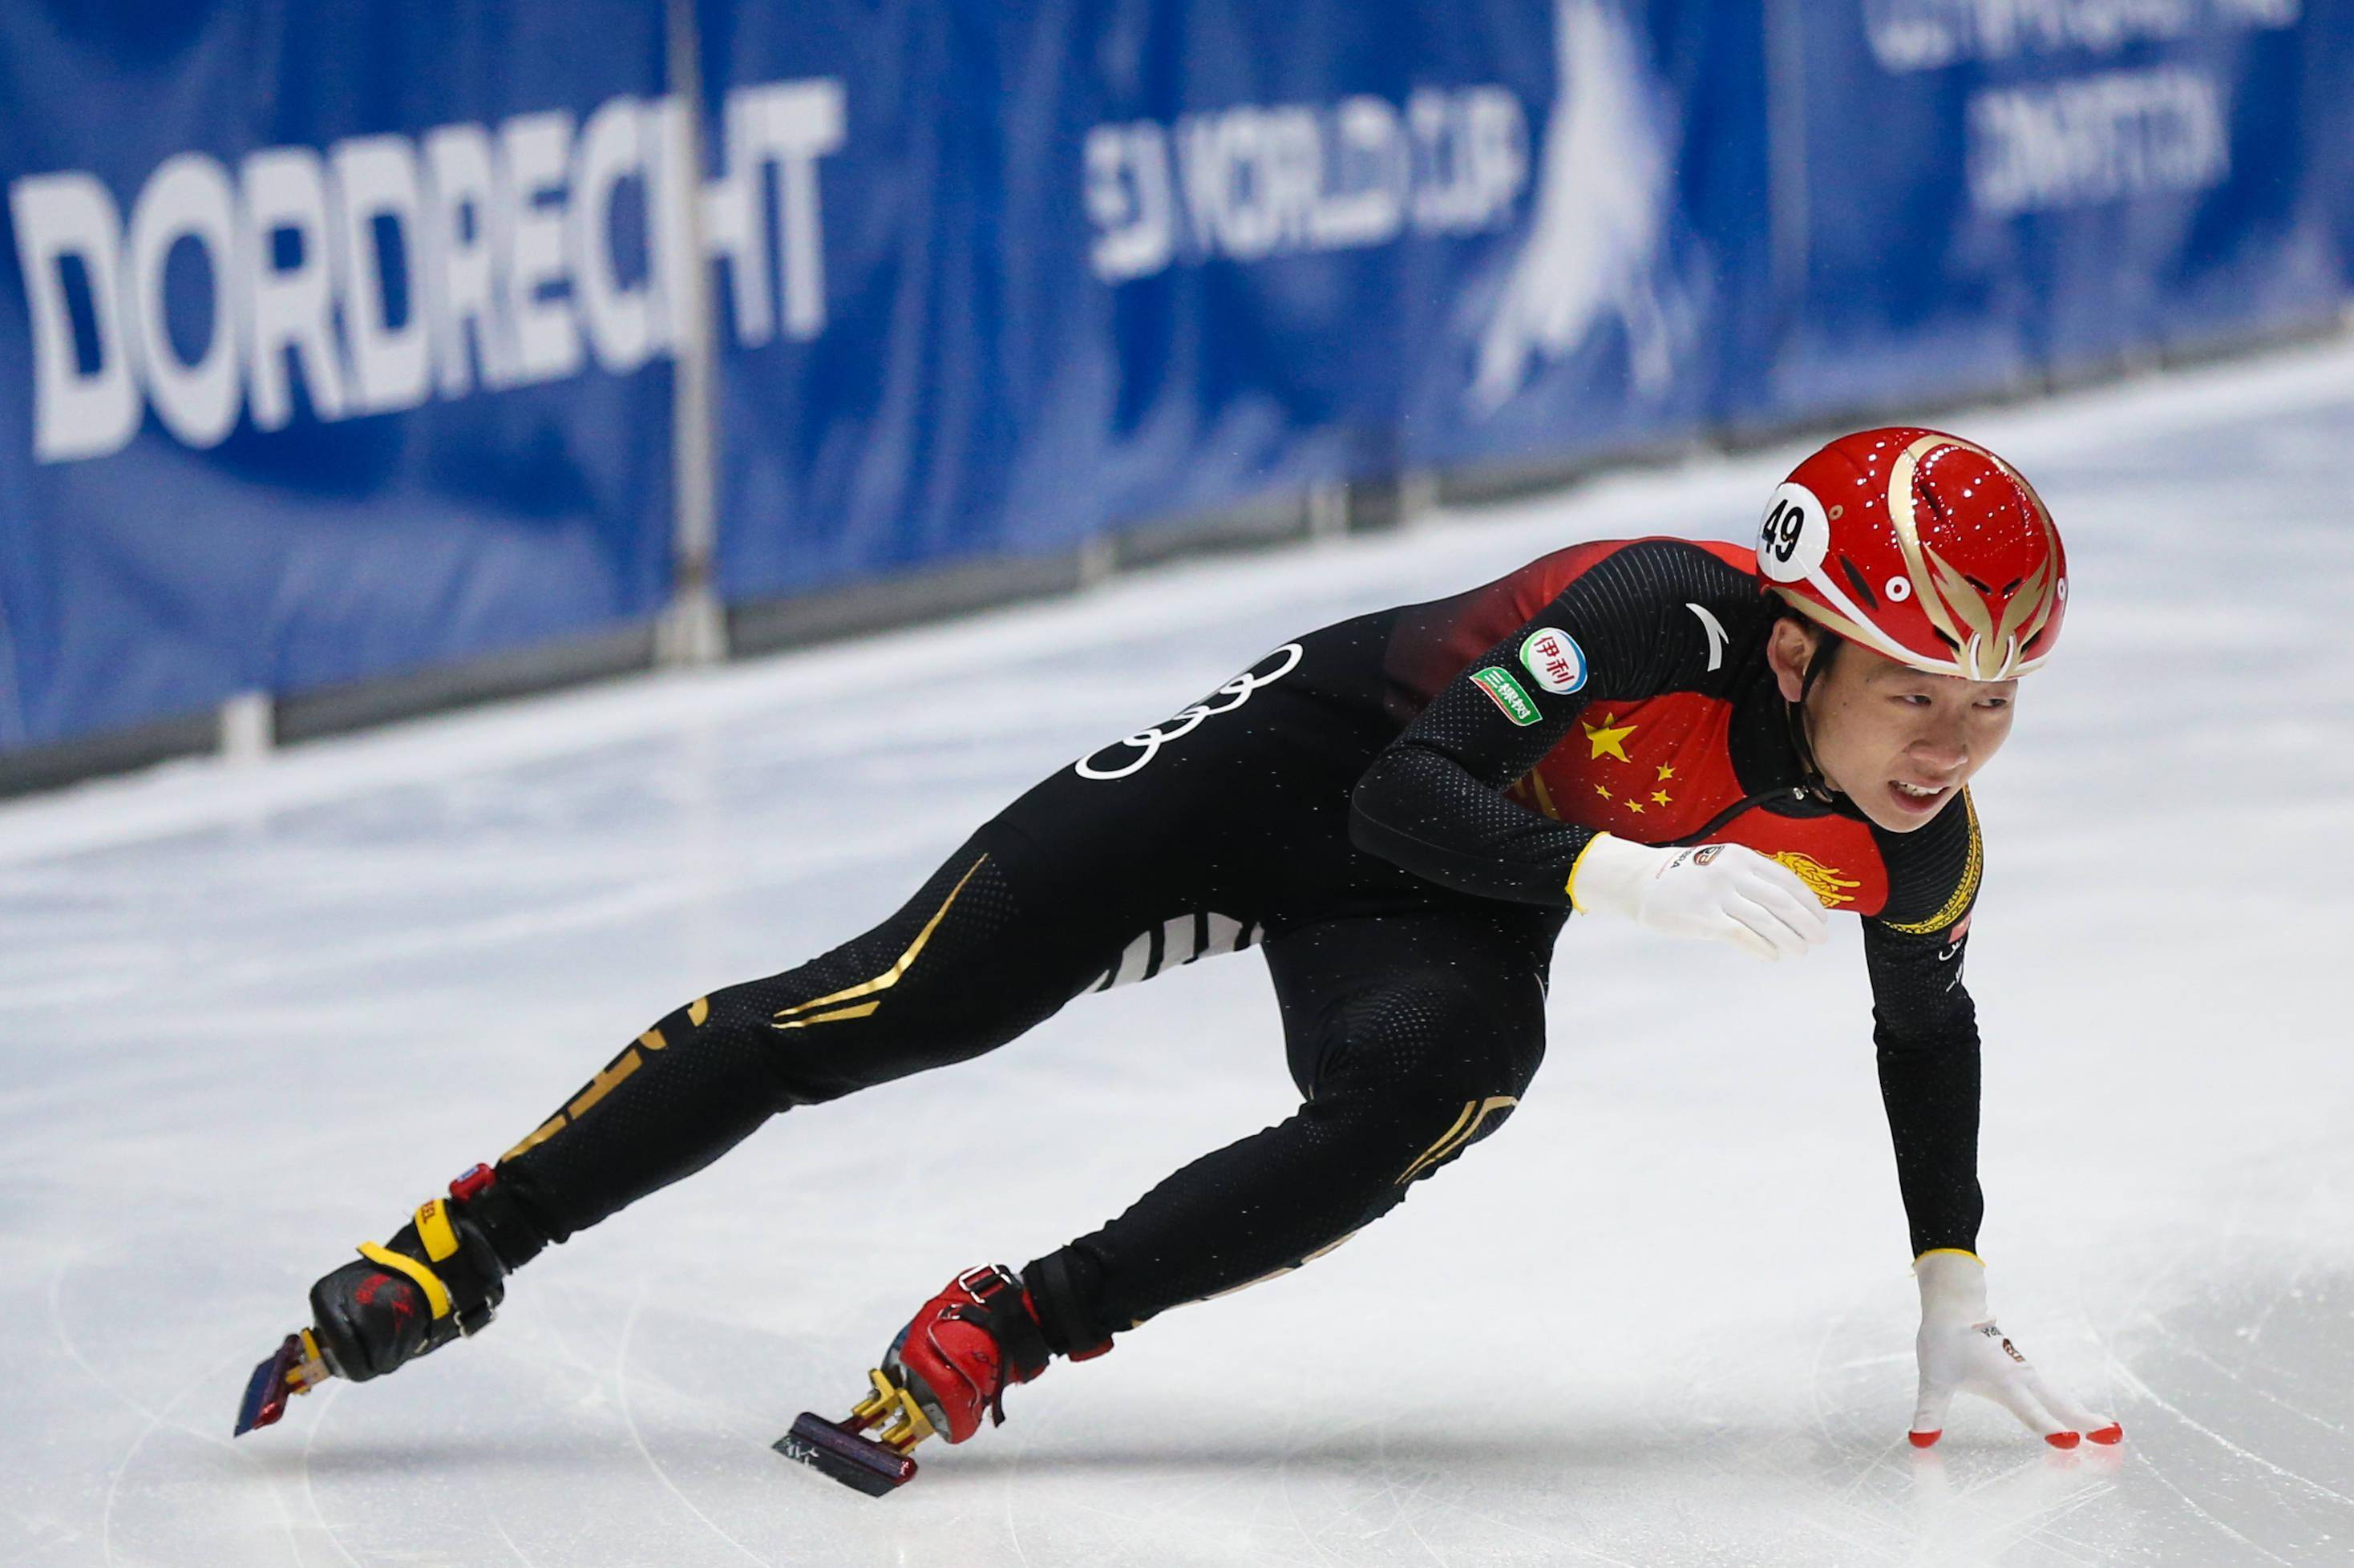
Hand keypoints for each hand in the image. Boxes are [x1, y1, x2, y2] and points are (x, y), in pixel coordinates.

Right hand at [1567, 834, 1829, 960]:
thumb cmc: (1686, 877)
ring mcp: (1717, 894)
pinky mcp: (1703, 917)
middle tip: (1819, 939)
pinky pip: (1741, 935)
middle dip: (1806, 922)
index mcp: (1741, 857)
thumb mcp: (1720, 864)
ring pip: (1765, 920)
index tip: (1822, 919)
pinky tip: (1772, 956)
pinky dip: (1761, 947)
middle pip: (1781, 901)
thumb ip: (1750, 879)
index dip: (1809, 902)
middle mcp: (1732, 872)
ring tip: (1800, 951)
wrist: (1641, 881)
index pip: (1786, 880)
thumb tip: (1788, 906)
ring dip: (1788, 938)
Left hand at [1909, 1250, 2121, 1448]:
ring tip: (2109, 1432)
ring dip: (2083, 1413)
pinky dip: (2069, 1404)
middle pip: (2060, 1403)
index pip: (2031, 1412)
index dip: (2050, 1430)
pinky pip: (2051, 1390)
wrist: (1953, 1306)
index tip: (2072, 1445)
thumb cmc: (1944, 1341)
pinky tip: (2077, 1414)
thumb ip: (1929, 1413)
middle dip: (2085, 1421)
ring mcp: (2025, 1370)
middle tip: (2114, 1438)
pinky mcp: (2022, 1367)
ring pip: (2060, 1395)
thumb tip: (1919, 1441)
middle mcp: (2021, 1377)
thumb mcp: (1933, 1380)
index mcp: (2004, 1381)